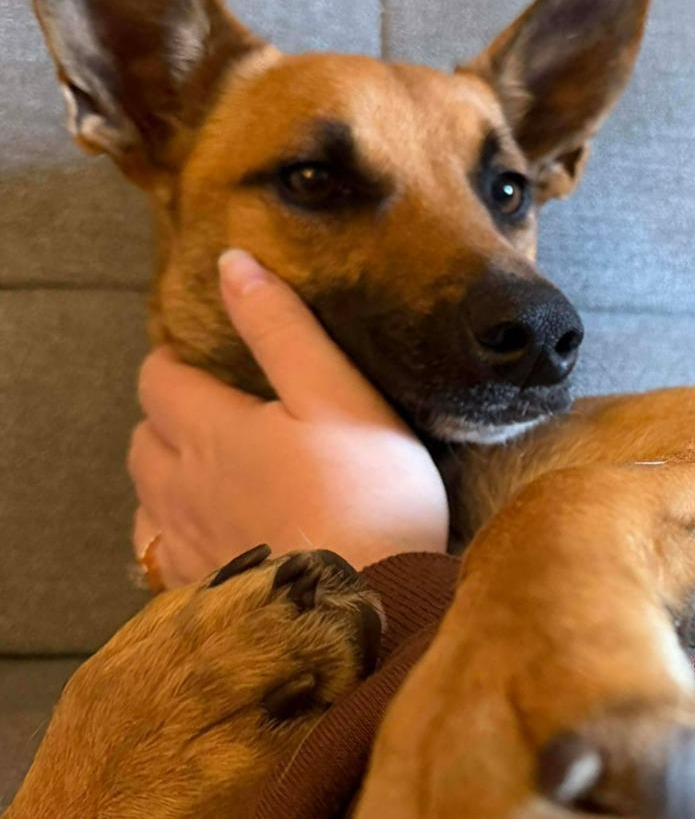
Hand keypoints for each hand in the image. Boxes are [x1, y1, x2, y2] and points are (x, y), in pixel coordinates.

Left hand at [130, 249, 448, 586]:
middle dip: (166, 414)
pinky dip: (174, 532)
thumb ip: (281, 327)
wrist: (371, 609)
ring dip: (166, 474)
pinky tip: (213, 532)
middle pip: (144, 439)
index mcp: (212, 431)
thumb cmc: (368, 494)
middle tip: (212, 406)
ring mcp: (192, 545)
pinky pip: (163, 556)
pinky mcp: (208, 592)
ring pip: (147, 500)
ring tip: (210, 467)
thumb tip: (232, 263)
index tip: (201, 354)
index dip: (173, 360)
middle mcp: (184, 487)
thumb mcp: (337, 393)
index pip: (159, 380)